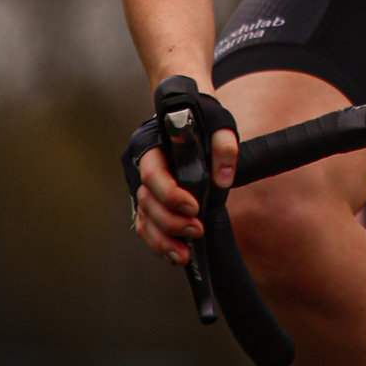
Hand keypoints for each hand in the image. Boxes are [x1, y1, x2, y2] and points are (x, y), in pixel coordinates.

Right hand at [128, 77, 237, 266]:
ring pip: (144, 218)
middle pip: (147, 201)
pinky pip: (146, 225)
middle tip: (196, 230)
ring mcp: (142, 184)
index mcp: (151, 145)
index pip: (153, 175)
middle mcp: (141, 165)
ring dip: (162, 239)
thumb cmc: (200, 116)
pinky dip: (158, 242)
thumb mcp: (218, 122)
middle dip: (170, 222)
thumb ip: (223, 145)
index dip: (171, 195)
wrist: (188, 111)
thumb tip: (224, 178)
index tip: (193, 207)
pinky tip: (175, 253)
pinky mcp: (149, 199)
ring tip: (184, 254)